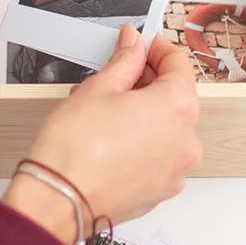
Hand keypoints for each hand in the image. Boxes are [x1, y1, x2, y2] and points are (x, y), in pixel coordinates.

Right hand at [3, 26, 201, 244]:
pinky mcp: (162, 190)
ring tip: (106, 110)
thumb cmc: (75, 148)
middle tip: (117, 76)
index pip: (179, 63)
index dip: (157, 48)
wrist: (59, 201)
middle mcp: (186, 139)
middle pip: (176, 96)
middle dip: (148, 81)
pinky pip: (159, 155)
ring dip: (144, 113)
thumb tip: (134, 43)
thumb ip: (124, 61)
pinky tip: (112, 138)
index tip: (140, 44)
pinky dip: (143, 142)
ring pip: (167, 128)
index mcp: (177, 107)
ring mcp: (177, 169)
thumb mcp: (99, 89)